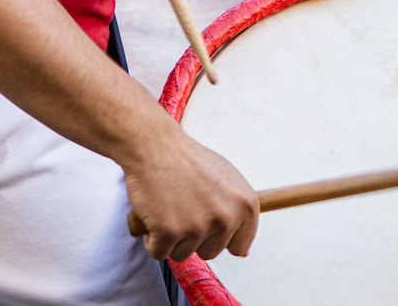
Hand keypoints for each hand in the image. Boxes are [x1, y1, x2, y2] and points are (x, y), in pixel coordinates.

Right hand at [122, 124, 258, 261]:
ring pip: (183, 254)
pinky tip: (153, 212)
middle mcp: (226, 218)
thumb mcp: (225, 177)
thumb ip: (237, 210)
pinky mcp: (168, 232)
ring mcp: (197, 227)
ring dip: (171, 237)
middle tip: (182, 204)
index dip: (218, 234)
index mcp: (245, 205)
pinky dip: (151, 238)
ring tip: (168, 205)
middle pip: (210, 252)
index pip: (239, 246)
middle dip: (193, 235)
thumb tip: (243, 252)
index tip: (205, 216)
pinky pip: (158, 253)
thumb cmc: (186, 158)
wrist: (154, 143)